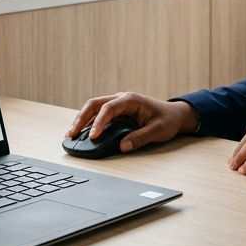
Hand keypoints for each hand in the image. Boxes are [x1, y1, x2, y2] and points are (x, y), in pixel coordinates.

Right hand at [66, 92, 197, 153]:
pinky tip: (81, 133)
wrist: (175, 114)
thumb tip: (122, 146)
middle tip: (71, 134)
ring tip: (70, 135)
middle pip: (94, 104)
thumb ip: (140, 138)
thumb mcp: (158, 130)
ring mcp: (117, 104)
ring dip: (81, 120)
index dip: (98, 122)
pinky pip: (98, 114)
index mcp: (130, 100)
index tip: (92, 137)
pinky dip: (88, 123)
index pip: (108, 109)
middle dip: (80, 118)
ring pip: (93, 108)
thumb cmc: (168, 120)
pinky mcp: (116, 112)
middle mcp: (121, 98)